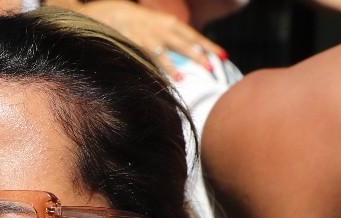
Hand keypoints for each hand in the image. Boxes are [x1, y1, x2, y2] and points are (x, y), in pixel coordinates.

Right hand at [75, 1, 223, 79]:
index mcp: (172, 24)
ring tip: (181, 78)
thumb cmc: (145, 24)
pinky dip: (152, 71)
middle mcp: (162, 30)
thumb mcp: (164, 25)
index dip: (209, 46)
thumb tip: (197, 54)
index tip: (223, 56)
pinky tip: (156, 81)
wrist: (117, 13)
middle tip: (211, 68)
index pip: (195, 36)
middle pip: (183, 44)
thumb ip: (178, 38)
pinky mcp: (133, 46)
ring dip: (172, 67)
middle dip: (197, 56)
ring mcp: (147, 38)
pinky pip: (144, 60)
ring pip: (162, 54)